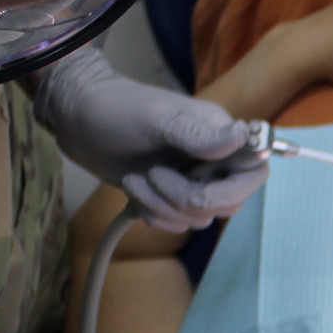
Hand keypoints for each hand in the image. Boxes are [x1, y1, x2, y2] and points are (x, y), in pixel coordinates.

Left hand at [31, 46, 267, 233]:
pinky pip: (178, 223)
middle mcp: (213, 160)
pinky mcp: (170, 197)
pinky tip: (134, 191)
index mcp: (220, 134)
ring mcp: (192, 180)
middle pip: (228, 202)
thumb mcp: (157, 118)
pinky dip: (154, 214)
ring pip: (199, 218)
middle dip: (187, 199)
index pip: (255, 170)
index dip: (234, 188)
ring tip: (136, 180)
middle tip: (156, 176)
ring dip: (162, 206)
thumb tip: (242, 136)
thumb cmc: (117, 108)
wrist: (78, 120)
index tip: (200, 186)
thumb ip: (199, 134)